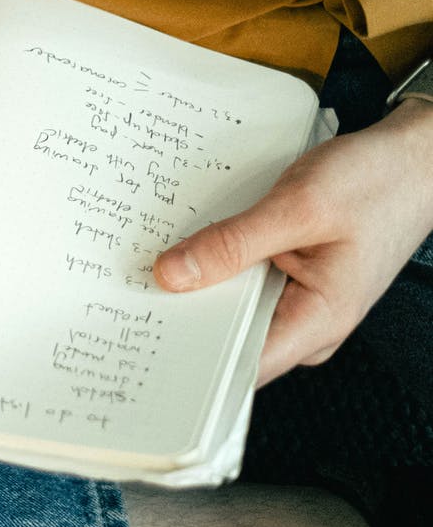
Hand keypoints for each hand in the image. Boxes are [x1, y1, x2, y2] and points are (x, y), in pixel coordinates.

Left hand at [152, 98, 432, 385]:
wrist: (413, 160)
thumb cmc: (376, 182)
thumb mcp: (299, 207)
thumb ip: (233, 243)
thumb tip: (171, 276)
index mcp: (319, 321)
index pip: (241, 366)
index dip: (188, 359)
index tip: (139, 338)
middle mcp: (307, 323)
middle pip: (228, 339)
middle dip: (179, 317)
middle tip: (123, 292)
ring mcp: (298, 300)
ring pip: (230, 309)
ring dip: (193, 287)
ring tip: (141, 266)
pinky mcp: (290, 276)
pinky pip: (241, 282)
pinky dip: (212, 266)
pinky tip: (180, 247)